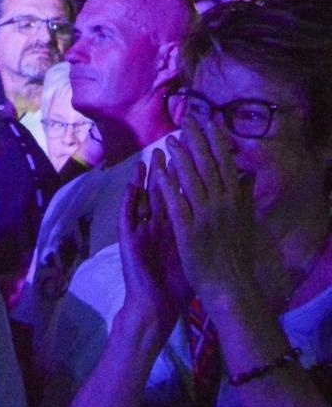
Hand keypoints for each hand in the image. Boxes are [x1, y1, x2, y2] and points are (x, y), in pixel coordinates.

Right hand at [117, 158, 188, 337]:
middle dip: (164, 169)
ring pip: (142, 199)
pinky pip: (128, 216)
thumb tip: (229, 208)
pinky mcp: (129, 241)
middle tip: (169, 145)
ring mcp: (140, 231)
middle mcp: (155, 225)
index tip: (194, 156)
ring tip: (147, 158)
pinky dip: (130, 200)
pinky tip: (132, 186)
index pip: (180, 195)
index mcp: (173, 226)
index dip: (186, 174)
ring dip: (144, 179)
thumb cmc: (179, 282)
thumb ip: (206, 228)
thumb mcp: (196, 250)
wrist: (157, 305)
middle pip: (160, 191)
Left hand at [149, 123, 260, 308]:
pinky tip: (159, 171)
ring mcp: (204, 217)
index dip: (218, 142)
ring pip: (191, 180)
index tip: (211, 122)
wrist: (228, 286)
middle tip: (187, 120)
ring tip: (169, 140)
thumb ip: (243, 198)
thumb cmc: (234, 255)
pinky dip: (168, 186)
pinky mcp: (187, 230)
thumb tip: (248, 175)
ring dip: (180, 158)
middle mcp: (221, 205)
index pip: (226, 164)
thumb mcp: (243, 222)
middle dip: (197, 142)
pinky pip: (175, 203)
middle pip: (208, 166)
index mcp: (235, 202)